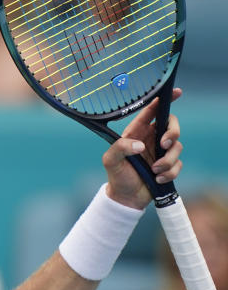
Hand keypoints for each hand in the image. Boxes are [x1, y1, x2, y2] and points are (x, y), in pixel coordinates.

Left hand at [102, 88, 183, 208]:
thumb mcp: (111, 161)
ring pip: (177, 147)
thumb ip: (120, 148)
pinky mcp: (169, 165)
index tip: (177, 92)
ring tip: (153, 170)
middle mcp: (151, 138)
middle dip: (172, 133)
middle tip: (164, 144)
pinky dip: (169, 172)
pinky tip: (156, 178)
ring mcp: (161, 152)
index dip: (164, 100)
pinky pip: (178, 164)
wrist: (126, 197)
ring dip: (167, 160)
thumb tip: (140, 145)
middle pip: (172, 125)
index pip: (152, 111)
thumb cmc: (117, 176)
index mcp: (136, 132)